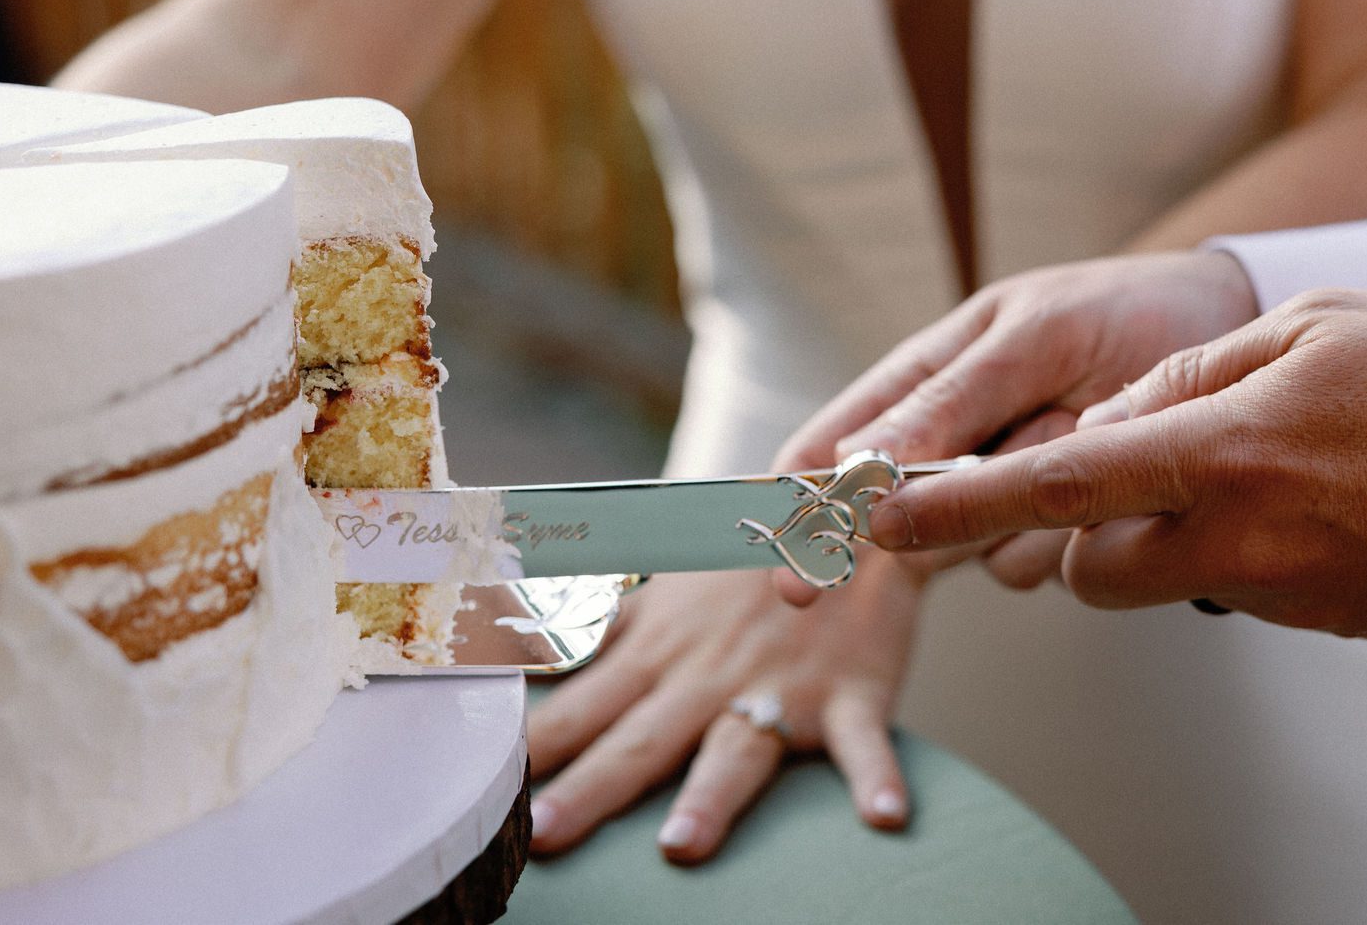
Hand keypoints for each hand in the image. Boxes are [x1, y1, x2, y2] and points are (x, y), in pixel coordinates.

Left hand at [526, 559, 919, 863]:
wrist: (850, 520)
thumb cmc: (745, 565)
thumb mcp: (659, 587)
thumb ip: (594, 624)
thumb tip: (512, 646)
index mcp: (661, 651)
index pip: (583, 706)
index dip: (534, 748)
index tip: (482, 790)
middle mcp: (711, 676)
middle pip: (643, 740)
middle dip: (592, 788)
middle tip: (543, 836)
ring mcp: (782, 688)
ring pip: (739, 747)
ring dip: (712, 795)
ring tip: (680, 845)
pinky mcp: (852, 697)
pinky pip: (865, 743)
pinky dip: (877, 778)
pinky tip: (884, 819)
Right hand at [768, 251, 1258, 598]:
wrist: (1227, 329)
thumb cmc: (1121, 310)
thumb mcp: (1031, 336)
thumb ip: (948, 400)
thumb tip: (858, 460)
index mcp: (925, 379)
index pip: (831, 448)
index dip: (799, 505)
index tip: (787, 563)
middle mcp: (953, 445)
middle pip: (891, 519)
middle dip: (912, 528)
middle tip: (952, 526)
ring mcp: (1005, 493)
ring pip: (967, 549)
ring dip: (1013, 514)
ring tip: (1081, 429)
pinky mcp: (1060, 530)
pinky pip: (1035, 565)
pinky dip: (1067, 531)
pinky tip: (1111, 478)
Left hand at [866, 289, 1366, 637]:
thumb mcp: (1319, 325)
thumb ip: (1197, 372)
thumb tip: (1124, 412)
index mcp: (1221, 452)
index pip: (1051, 490)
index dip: (950, 509)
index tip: (871, 524)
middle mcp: (1237, 539)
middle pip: (1086, 568)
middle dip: (1074, 533)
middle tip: (1121, 467)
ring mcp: (1283, 596)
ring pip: (1161, 584)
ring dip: (1158, 539)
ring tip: (1248, 463)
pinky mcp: (1325, 625)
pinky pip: (1238, 592)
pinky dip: (1237, 551)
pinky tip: (1313, 497)